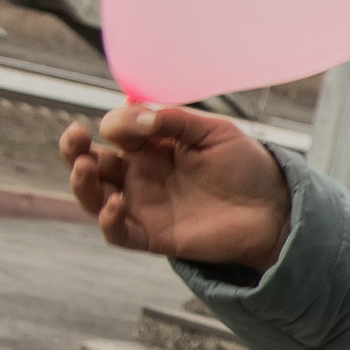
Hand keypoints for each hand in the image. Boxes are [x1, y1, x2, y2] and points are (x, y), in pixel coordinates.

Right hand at [61, 104, 291, 268]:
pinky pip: (118, 233)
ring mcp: (144, 205)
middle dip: (75, 149)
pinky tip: (116, 203)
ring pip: (94, 196)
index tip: (140, 123)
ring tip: (86, 167)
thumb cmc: (246, 167)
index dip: (118, 124)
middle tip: (75, 137)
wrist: (274, 208)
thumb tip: (133, 113)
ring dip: (81, 182)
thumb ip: (174, 120)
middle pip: (92, 162)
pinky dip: (108, 220)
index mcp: (152, 146)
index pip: (116, 132)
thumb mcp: (214, 132)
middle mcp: (141, 175)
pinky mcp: (154, 236)